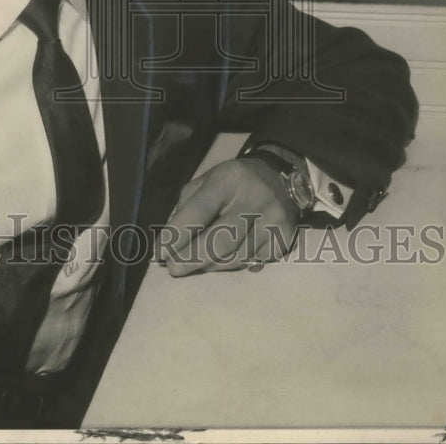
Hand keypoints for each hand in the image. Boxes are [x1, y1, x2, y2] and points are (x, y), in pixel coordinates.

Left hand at [159, 157, 300, 276]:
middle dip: (191, 259)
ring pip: (235, 257)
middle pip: (218, 241)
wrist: (279, 177)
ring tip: (197, 263)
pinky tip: (224, 259)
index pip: (198, 212)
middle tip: (174, 269)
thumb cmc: (233, 181)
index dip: (177, 235)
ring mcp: (273, 220)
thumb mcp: (207, 180)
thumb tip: (170, 242)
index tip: (160, 253)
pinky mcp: (285, 238)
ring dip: (210, 265)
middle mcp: (254, 199)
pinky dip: (233, 264)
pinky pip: (252, 262)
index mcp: (228, 179)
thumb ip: (187, 205)